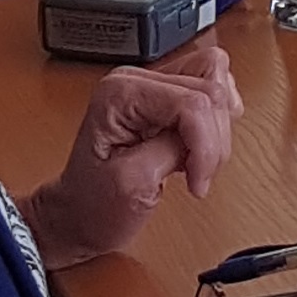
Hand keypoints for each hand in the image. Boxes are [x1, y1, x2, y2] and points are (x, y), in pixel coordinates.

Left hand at [26, 39, 240, 270]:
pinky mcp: (168, 96)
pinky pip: (213, 89)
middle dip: (213, 139)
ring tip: (197, 161)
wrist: (78, 217)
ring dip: (218, 127)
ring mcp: (153, 85)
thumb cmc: (93, 206)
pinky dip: (217, 119)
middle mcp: (137, 79)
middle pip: (210, 88)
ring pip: (217, 81)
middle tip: (197, 175)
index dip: (206, 145)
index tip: (198, 181)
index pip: (192, 101)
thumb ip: (172, 148)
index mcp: (120, 93)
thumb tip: (204, 134)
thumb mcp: (131, 184)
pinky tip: (202, 145)